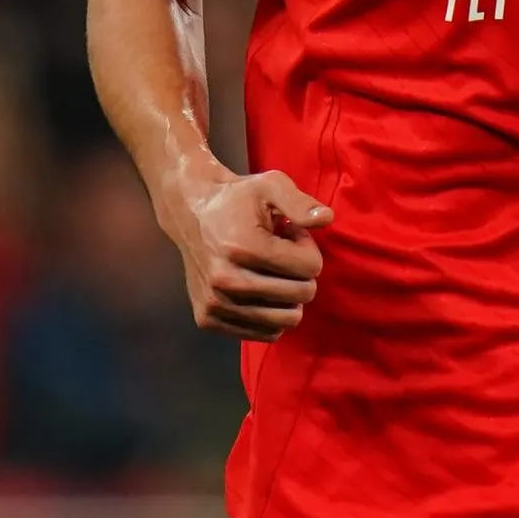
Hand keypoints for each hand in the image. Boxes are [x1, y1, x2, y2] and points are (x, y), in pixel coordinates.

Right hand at [155, 162, 332, 341]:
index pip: (310, 268)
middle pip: (301, 295)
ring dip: (287, 295)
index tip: (290, 234)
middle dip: (300, 272)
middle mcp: (226, 281)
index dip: (307, 247)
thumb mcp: (271, 185)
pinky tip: (258, 287)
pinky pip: (263, 333)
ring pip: (285, 320)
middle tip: (281, 253)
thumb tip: (328, 219)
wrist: (190, 214)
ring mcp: (215, 304)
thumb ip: (301, 203)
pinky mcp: (207, 319)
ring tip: (270, 270)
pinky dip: (270, 313)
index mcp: (243, 248)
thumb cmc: (238, 198)